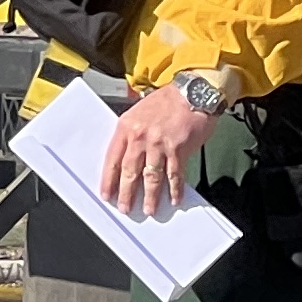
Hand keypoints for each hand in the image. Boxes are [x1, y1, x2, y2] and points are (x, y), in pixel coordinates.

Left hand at [100, 85, 212, 218]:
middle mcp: (141, 136)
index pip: (112, 159)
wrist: (194, 91)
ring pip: (151, 177)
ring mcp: (160, 144)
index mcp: (126, 127)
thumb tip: (127, 159)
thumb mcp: (139, 111)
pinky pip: (175, 175)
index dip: (109, 180)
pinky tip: (174, 199)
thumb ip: (131, 133)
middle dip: (127, 193)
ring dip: (150, 196)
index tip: (107, 195)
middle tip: (126, 208)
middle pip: (129, 172)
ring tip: (150, 209)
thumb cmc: (168, 100)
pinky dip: (175, 189)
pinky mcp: (178, 149)